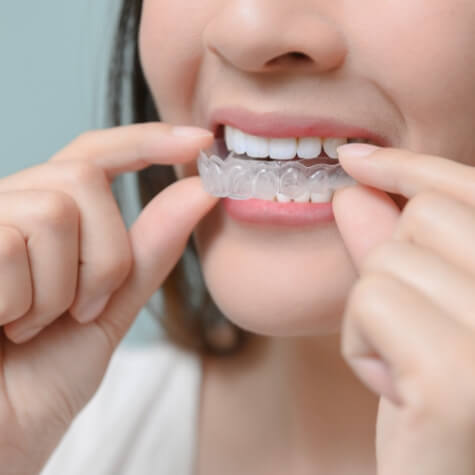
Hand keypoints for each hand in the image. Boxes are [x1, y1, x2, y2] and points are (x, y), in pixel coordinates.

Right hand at [0, 123, 216, 473]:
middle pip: (83, 179)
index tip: (198, 141)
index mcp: (44, 220)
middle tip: (79, 311)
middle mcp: (6, 208)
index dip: (147, 141)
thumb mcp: (109, 309)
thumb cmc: (42, 377)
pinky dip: (28, 300)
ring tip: (30, 326)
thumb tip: (199, 190)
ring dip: (64, 286)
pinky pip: (15, 242)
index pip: (94, 155)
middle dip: (104, 255)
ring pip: (56, 211)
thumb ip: (149, 250)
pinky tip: (3, 326)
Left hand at [332, 144, 474, 474]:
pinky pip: (371, 301)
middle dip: (392, 270)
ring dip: (375, 316)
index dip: (408, 166)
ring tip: (408, 370)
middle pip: (423, 218)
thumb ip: (397, 249)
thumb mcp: (421, 317)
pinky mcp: (459, 380)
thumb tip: (355, 189)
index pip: (470, 191)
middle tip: (412, 335)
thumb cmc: (437, 407)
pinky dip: (361, 343)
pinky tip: (396, 390)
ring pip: (387, 260)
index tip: (353, 157)